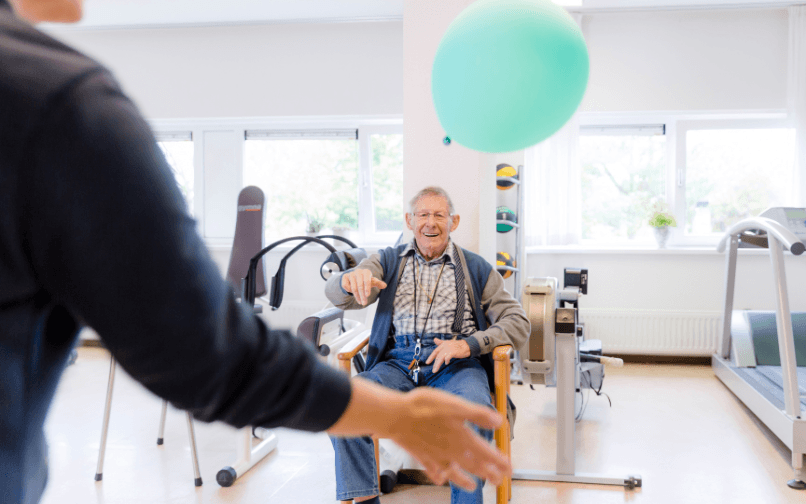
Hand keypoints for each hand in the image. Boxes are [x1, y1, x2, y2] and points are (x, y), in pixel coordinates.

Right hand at [327, 380, 510, 490]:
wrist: (394, 415)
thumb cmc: (422, 407)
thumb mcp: (454, 404)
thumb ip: (477, 414)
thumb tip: (498, 421)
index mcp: (461, 437)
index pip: (486, 453)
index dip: (499, 461)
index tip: (509, 467)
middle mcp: (450, 450)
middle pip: (474, 465)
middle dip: (488, 473)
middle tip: (499, 480)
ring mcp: (435, 455)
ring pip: (454, 472)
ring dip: (465, 480)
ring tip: (473, 487)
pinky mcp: (422, 456)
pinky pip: (433, 471)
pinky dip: (439, 477)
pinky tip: (440, 480)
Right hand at [341, 269, 386, 304]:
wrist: (355, 276)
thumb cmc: (366, 280)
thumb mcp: (372, 281)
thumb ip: (378, 283)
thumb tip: (384, 285)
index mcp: (366, 272)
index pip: (367, 280)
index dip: (367, 288)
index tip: (367, 295)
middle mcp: (358, 272)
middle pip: (360, 286)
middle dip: (362, 295)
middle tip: (364, 303)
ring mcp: (351, 274)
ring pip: (353, 287)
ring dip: (357, 296)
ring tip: (360, 302)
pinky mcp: (345, 277)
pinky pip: (346, 286)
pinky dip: (349, 290)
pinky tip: (352, 293)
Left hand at [426, 338, 470, 372]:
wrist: (466, 346)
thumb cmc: (457, 345)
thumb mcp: (447, 343)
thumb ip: (440, 342)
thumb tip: (434, 339)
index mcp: (443, 344)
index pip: (435, 351)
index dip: (430, 357)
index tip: (427, 362)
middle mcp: (445, 346)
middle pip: (438, 356)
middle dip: (435, 363)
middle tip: (433, 370)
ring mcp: (449, 349)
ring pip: (441, 358)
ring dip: (438, 364)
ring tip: (436, 370)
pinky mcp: (453, 352)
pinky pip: (447, 357)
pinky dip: (446, 360)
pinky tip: (446, 363)